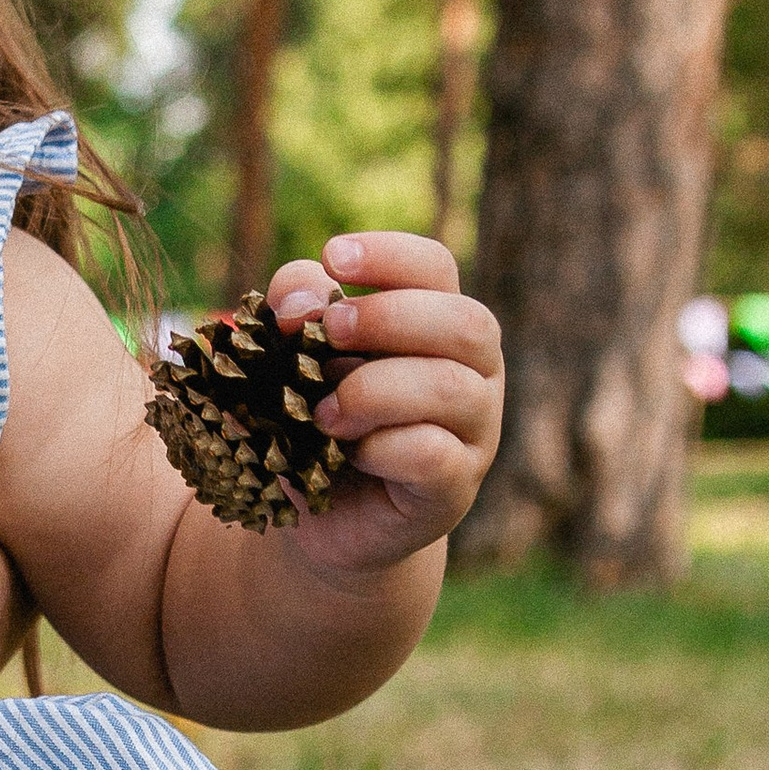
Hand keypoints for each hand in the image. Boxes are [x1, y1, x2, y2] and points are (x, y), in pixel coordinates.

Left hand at [267, 232, 502, 574]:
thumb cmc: (318, 420)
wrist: (325, 515)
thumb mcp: (294, 358)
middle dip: (387, 318)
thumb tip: (296, 302)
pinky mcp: (455, 487)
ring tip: (321, 410)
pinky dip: (381, 447)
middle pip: (465, 322)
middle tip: (327, 332)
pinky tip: (346, 452)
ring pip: (452, 388)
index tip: (331, 256)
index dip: (388, 254)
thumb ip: (296, 313)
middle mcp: (473, 371)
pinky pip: (434, 455)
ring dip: (375, 389)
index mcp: (437, 322)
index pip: (435, 267)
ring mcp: (473, 431)